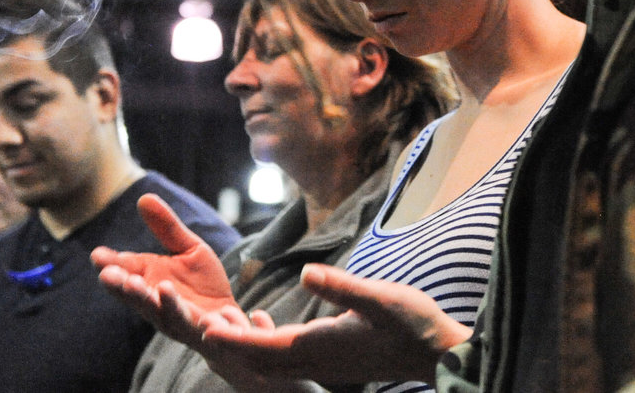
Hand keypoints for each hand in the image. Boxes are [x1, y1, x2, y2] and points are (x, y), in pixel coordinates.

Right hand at [91, 193, 236, 349]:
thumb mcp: (189, 248)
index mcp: (149, 278)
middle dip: (118, 284)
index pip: (124, 269)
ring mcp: (170, 316)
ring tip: (132, 282)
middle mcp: (153, 299)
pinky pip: (180, 317)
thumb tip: (144, 197)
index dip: (110, 263)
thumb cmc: (205, 284)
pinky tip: (166, 290)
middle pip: (131, 292)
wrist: (231, 317)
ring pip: (152, 307)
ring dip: (140, 297)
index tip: (97, 255)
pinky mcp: (192, 327)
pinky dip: (172, 306)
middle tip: (106, 274)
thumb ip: (167, 228)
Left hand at [200, 263, 472, 385]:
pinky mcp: (332, 357)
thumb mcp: (381, 299)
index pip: (264, 347)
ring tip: (217, 322)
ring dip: (243, 344)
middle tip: (195, 325)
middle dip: (227, 344)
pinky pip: (286, 356)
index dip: (233, 338)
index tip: (203, 329)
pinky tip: (261, 322)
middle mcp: (315, 358)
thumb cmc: (414, 325)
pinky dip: (265, 342)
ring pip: (270, 359)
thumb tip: (306, 273)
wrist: (438, 353)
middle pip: (258, 358)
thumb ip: (343, 288)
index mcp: (319, 346)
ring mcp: (323, 361)